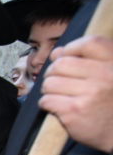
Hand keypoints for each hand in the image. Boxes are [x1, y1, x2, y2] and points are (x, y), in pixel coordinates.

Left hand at [39, 35, 112, 152]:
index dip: (71, 49)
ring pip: (50, 83)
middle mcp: (105, 76)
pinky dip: (46, 104)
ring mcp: (89, 94)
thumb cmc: (110, 103)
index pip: (88, 43)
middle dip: (53, 73)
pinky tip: (57, 108)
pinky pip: (47, 100)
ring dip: (48, 90)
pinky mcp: (75, 111)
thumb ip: (87, 60)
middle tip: (57, 82)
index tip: (66, 58)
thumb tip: (57, 52)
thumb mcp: (109, 76)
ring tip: (58, 96)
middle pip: (62, 64)